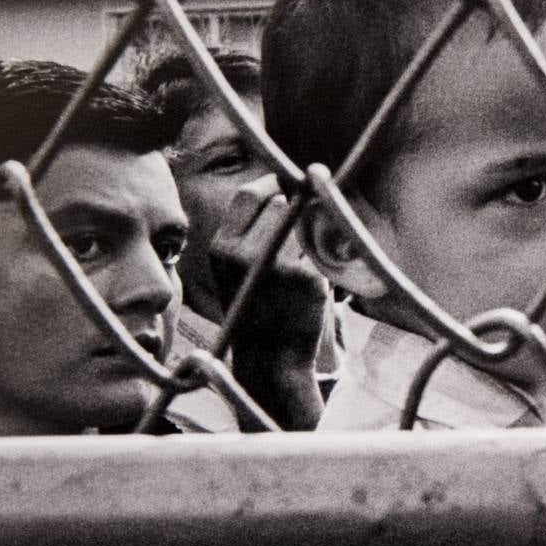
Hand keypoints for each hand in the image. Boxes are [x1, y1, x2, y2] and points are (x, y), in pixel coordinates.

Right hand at [210, 174, 328, 430]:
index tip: (287, 187)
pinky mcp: (309, 278)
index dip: (272, 184)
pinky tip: (311, 282)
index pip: (250, 193)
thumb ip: (249, 229)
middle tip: (295, 240)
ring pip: (305, 224)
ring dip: (309, 236)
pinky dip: (323, 259)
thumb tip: (286, 184)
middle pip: (282, 204)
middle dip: (294, 214)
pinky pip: (323, 248)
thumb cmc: (256, 307)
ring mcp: (279, 265)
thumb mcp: (234, 268)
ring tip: (299, 266)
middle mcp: (245, 254)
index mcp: (222, 248)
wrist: (271, 362)